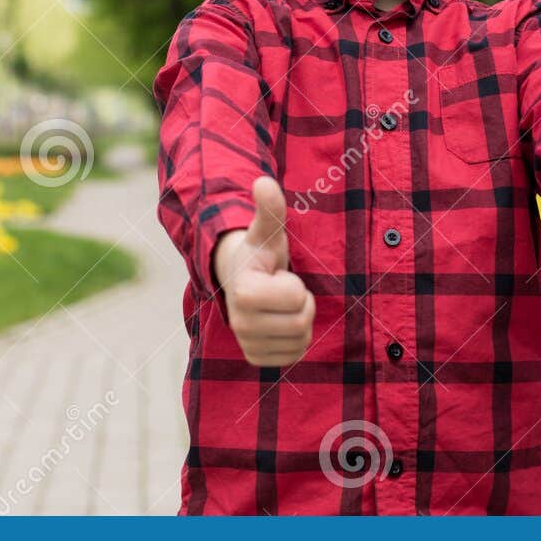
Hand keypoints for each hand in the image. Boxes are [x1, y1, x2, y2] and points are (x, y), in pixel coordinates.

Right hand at [211, 175, 315, 365]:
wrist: (238, 280)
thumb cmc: (259, 254)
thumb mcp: (268, 232)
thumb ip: (270, 209)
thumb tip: (263, 181)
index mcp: (244, 292)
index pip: (297, 297)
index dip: (295, 283)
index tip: (277, 275)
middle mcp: (240, 324)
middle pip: (302, 322)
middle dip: (302, 303)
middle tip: (283, 290)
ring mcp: (247, 344)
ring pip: (301, 341)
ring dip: (300, 320)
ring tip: (281, 305)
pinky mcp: (256, 359)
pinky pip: (295, 356)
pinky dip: (296, 340)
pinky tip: (280, 323)